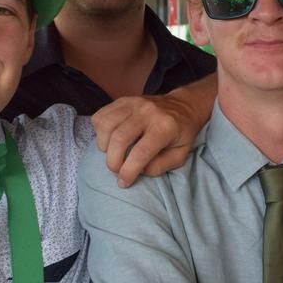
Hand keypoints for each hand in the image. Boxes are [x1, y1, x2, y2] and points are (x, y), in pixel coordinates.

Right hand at [92, 75, 215, 186]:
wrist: (183, 106)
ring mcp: (133, 103)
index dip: (129, 171)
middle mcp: (147, 112)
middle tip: (116, 170)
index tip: (123, 182)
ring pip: (106, 126)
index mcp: (165, 127)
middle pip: (119, 139)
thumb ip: (160, 166)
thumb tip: (138, 171)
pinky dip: (99, 131)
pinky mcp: (122, 100)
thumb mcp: (180, 155)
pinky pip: (101, 116)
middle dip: (113, 162)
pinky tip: (109, 139)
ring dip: (104, 146)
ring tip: (112, 154)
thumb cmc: (181, 134)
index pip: (141, 152)